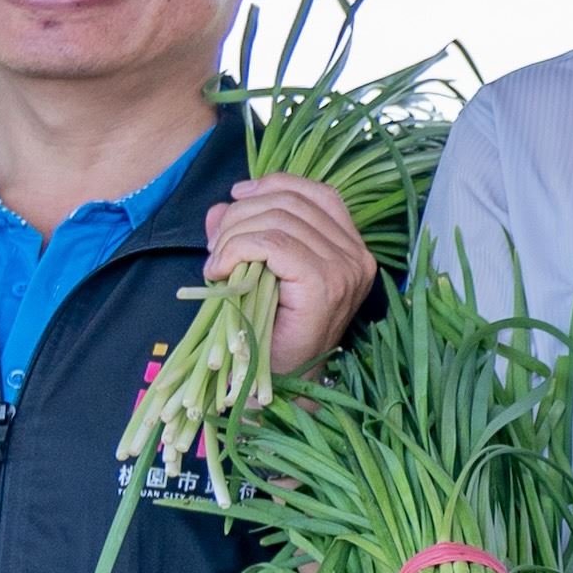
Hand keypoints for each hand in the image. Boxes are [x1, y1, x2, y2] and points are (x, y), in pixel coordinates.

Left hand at [204, 175, 382, 380]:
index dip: (274, 184)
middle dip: (241, 215)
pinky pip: (272, 244)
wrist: (280, 388)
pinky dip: (236, 249)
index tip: (236, 196)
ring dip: (233, 236)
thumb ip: (244, 234)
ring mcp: (345, 270)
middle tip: (215, 249)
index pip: (317, 193)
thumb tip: (220, 207)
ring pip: (277, 220)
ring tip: (216, 265)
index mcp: (350, 249)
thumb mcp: (257, 273)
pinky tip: (220, 271)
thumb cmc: (272, 336)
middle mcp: (357, 256)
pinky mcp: (325, 283)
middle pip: (290, 202)